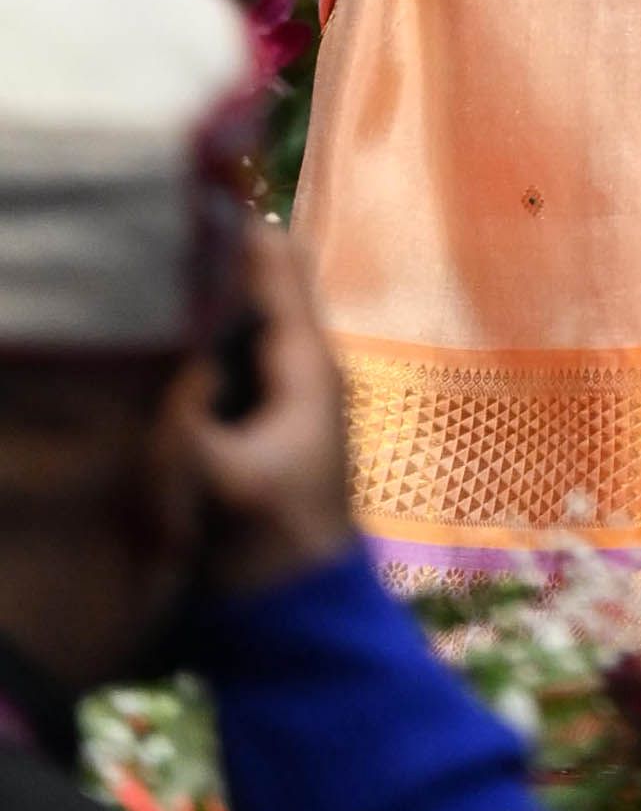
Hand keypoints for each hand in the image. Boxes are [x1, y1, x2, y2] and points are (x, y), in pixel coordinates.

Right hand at [187, 223, 357, 601]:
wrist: (300, 611)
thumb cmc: (273, 541)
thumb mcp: (225, 483)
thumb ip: (191, 427)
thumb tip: (176, 372)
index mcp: (307, 364)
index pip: (279, 271)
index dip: (243, 233)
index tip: (199, 199)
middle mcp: (303, 366)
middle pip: (265, 288)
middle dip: (223, 260)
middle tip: (166, 233)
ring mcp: (287, 394)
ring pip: (252, 321)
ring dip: (216, 299)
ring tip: (164, 272)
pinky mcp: (266, 424)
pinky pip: (240, 360)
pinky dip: (212, 340)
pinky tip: (172, 342)